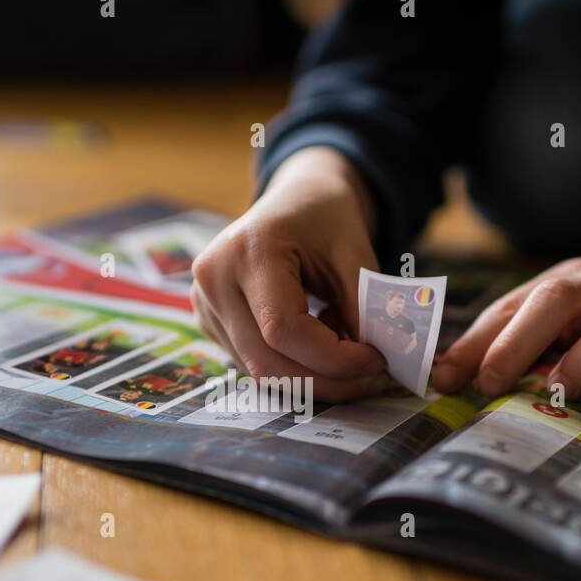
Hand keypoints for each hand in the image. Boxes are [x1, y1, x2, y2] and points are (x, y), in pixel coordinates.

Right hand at [191, 147, 389, 400]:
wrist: (295, 200)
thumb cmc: (325, 219)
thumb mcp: (354, 253)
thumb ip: (362, 308)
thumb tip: (371, 365)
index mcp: (247, 250)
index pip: (283, 328)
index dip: (333, 357)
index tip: (376, 360)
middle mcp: (214, 280)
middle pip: (267, 361)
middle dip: (327, 379)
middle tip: (371, 376)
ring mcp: (205, 304)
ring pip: (261, 372)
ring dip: (313, 378)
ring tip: (347, 353)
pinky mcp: (209, 322)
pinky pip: (254, 365)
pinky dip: (295, 369)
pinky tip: (319, 346)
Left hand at [431, 256, 580, 408]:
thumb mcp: (568, 317)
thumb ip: (516, 340)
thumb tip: (447, 374)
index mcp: (571, 281)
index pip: (513, 304)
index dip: (475, 341)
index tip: (443, 379)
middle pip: (561, 297)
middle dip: (519, 340)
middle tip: (489, 382)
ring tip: (559, 390)